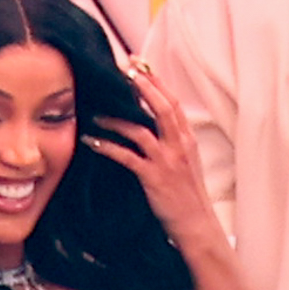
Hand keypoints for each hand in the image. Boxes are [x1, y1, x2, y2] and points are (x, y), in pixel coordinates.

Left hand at [83, 60, 222, 253]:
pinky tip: (92, 141)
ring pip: (141, 129)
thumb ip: (174, 142)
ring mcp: (166, 160)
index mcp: (187, 139)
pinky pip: (127, 156)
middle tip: (122, 70)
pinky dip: (108, 146)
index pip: (172, 103)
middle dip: (142, 85)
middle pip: (161, 107)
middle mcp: (179, 145)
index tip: (140, 65)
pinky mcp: (153, 177)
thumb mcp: (187, 162)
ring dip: (116, 118)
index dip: (156, 82)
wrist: (196, 224)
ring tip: (97, 110)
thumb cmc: (187, 195)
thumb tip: (154, 125)